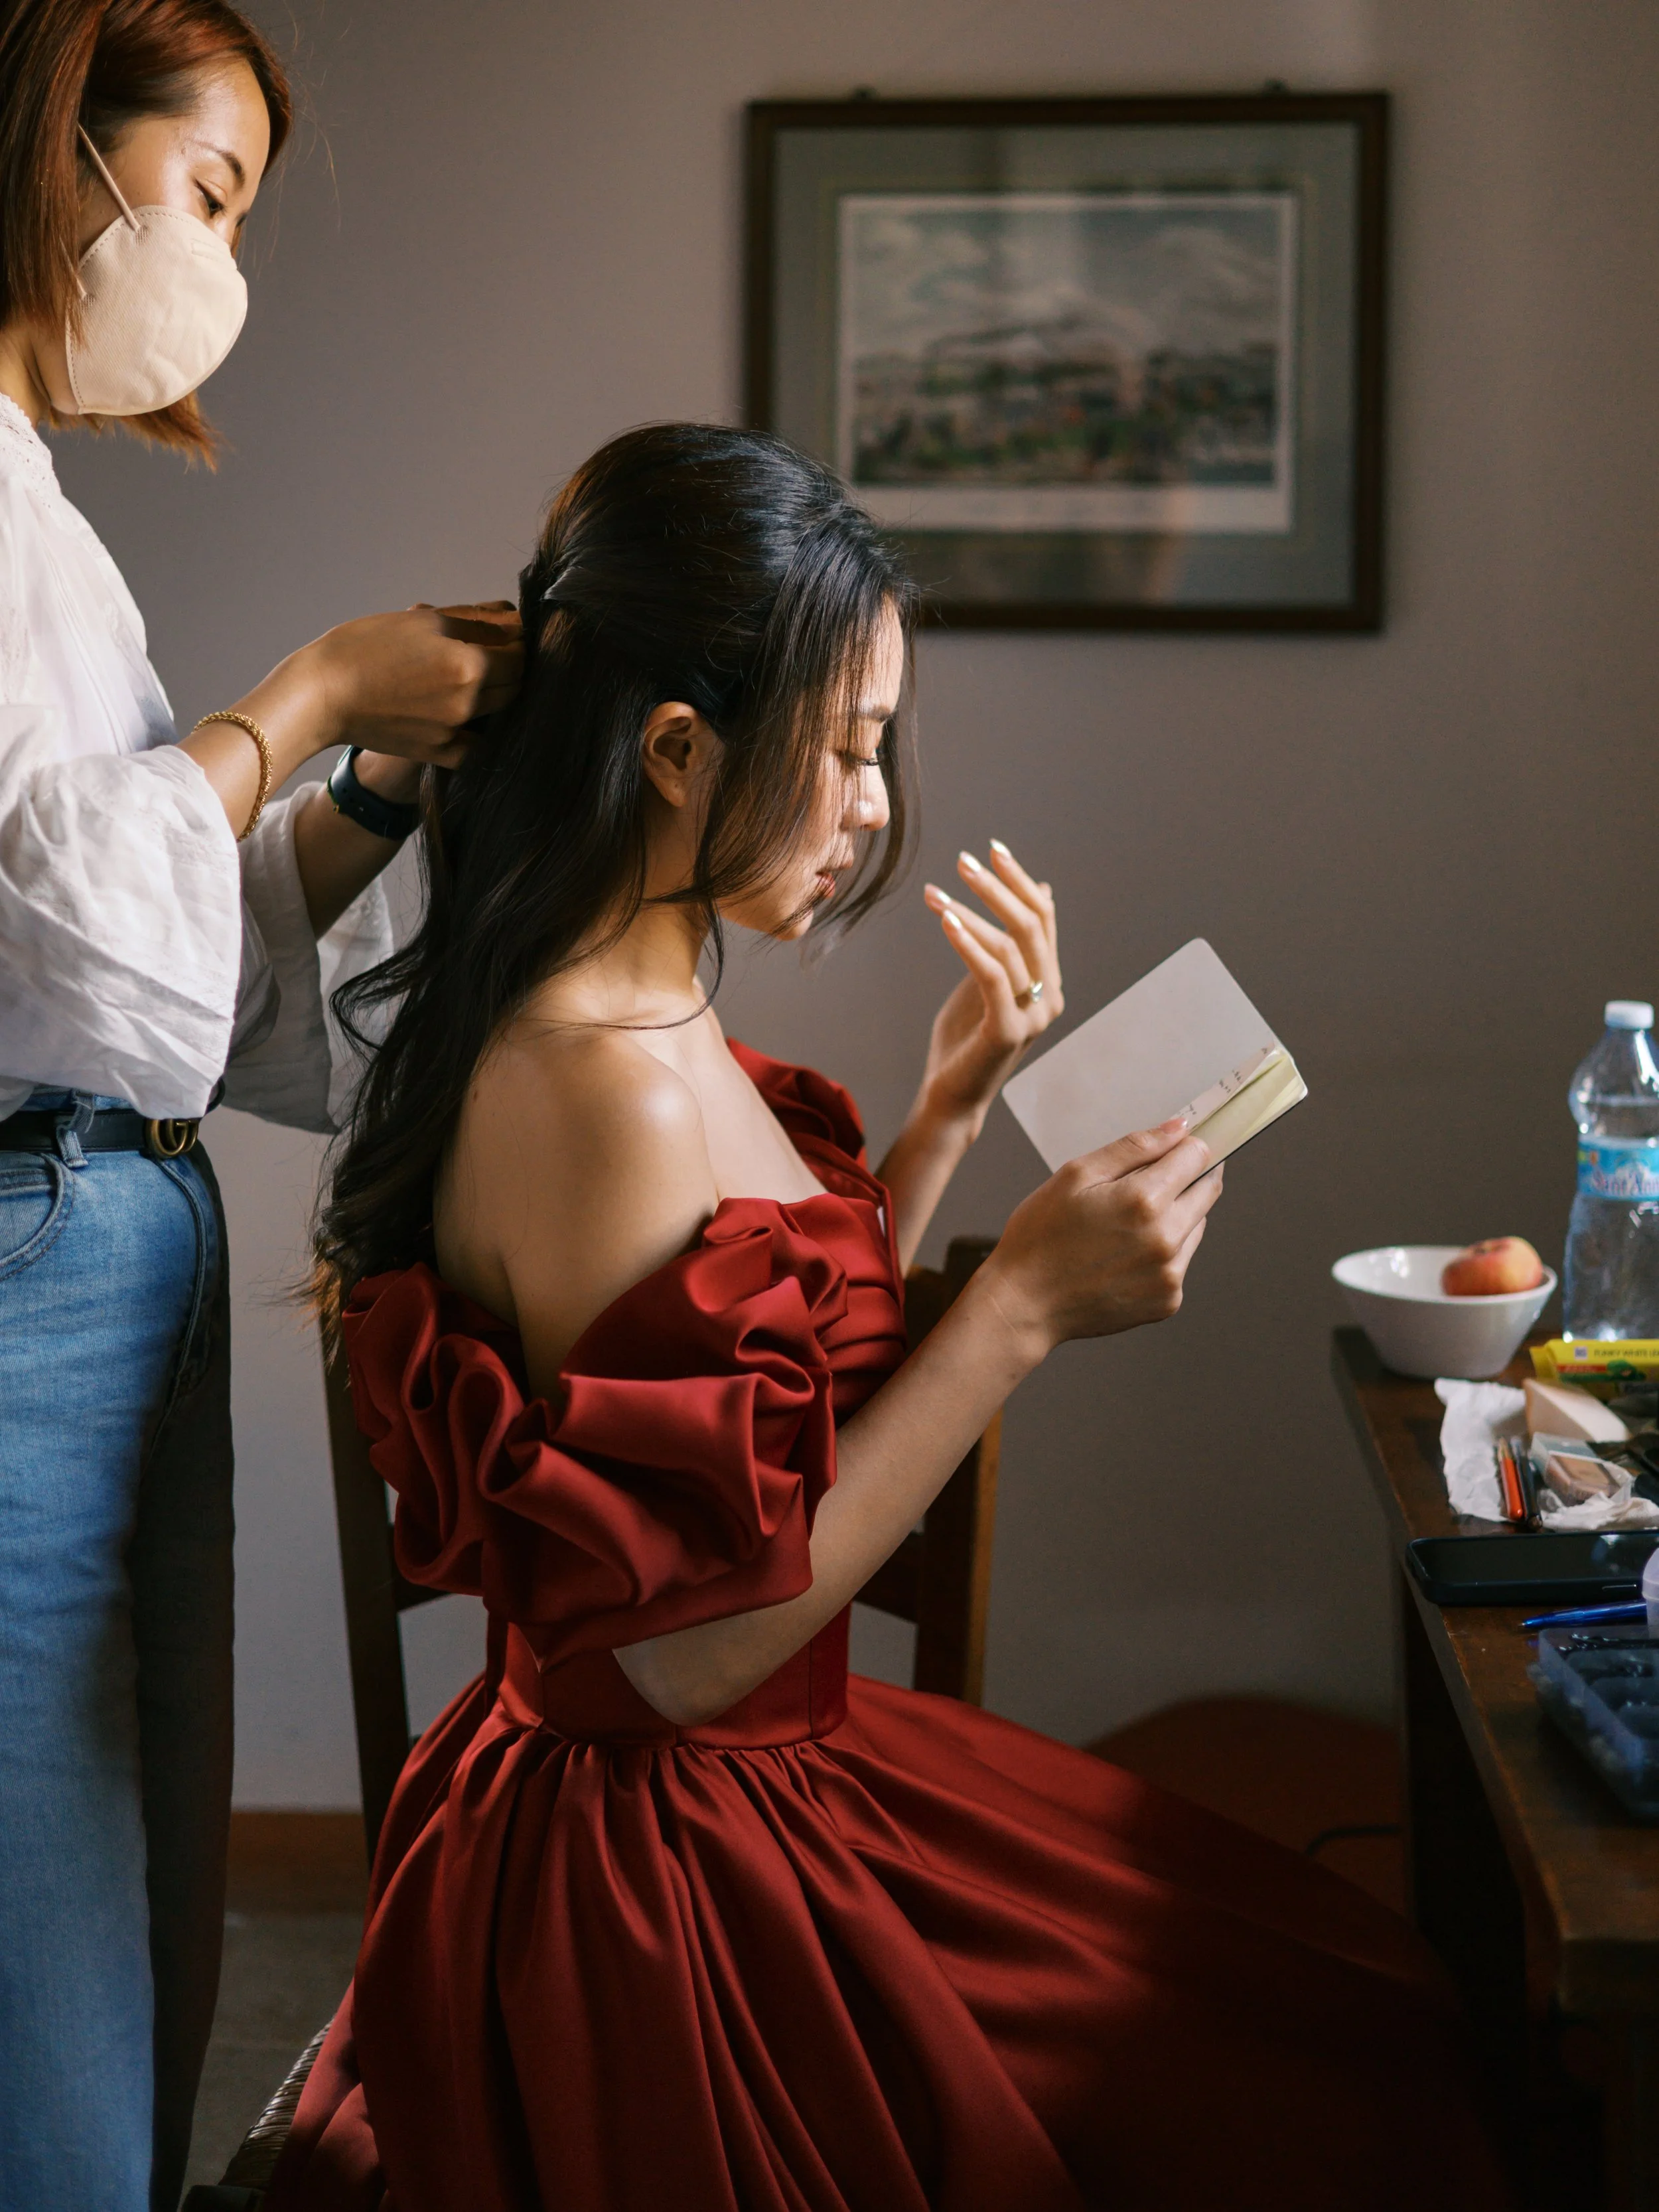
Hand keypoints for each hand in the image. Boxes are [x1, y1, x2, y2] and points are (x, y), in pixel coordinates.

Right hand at [312, 601, 522, 766]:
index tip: (503, 633)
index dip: (515, 640)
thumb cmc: (365, 648)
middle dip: (509, 667)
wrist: (322, 694)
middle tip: (488, 652)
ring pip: (498, 712)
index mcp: (470, 664)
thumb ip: (475, 620)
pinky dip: (477, 730)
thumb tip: (513, 619)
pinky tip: (461, 714)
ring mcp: (456, 731)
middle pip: (516, 684)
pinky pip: (476, 746)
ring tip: (468, 678)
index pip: (520, 652)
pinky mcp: (440, 754)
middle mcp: (469, 701)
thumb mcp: (423, 620)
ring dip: (495, 694)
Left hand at [917, 840, 1063, 1135]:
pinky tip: (946, 920)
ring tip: (936, 892)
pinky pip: (992, 974)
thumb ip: (1008, 942)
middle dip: (998, 886)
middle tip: (964, 860)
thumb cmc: (963, 1040)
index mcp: (1049, 981)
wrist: (951, 1096)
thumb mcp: (987, 981)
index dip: (1020, 880)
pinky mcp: (1009, 1031)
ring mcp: (1034, 1015)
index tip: (991, 849)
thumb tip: (1042, 889)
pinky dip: (968, 942)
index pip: (1043, 917)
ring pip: (1011, 945)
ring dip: (971, 910)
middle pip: (1033, 924)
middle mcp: (1051, 996)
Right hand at [978, 1120, 1222, 1361]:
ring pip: (1197, 1226)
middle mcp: (1166, 1239)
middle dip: (1186, 1179)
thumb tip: (1180, 1129)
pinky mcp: (1168, 1300)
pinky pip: (1181, 1261)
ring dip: (1175, 1217)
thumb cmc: (1040, 1237)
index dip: (1187, 1146)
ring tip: (1125, 1226)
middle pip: (1208, 1191)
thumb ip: (1134, 1147)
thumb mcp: (1076, 1175)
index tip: (1176, 1149)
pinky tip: (1125, 1255)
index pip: (1198, 1156)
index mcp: (1145, 1200)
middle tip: (1149, 1184)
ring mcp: (1170, 1274)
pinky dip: (1163, 1252)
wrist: (1025, 1304)